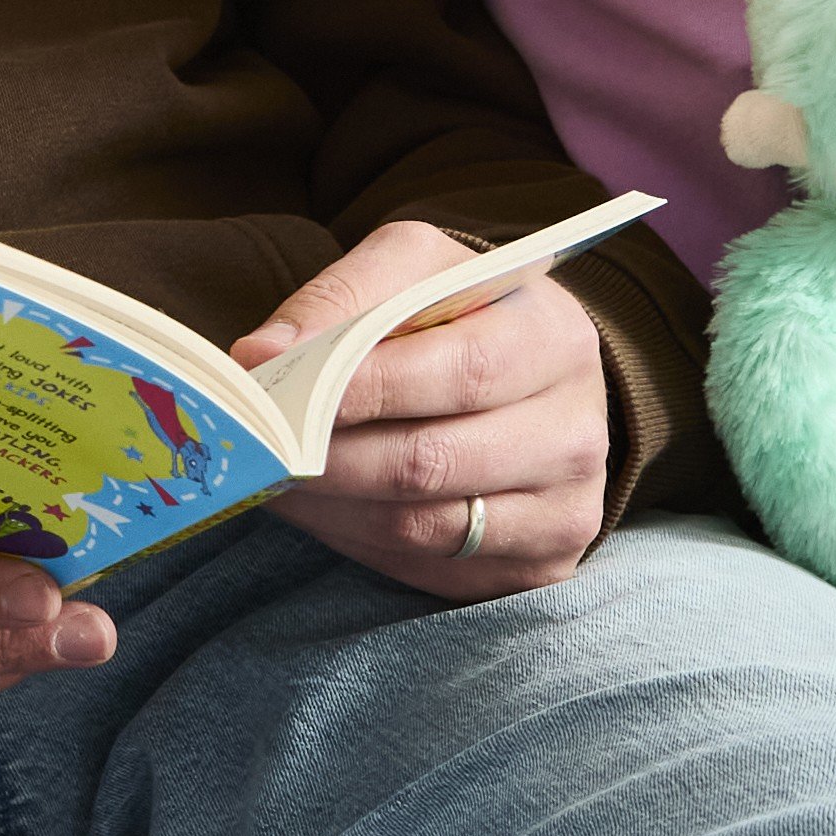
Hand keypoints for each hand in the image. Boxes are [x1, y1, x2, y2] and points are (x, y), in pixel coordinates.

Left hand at [235, 219, 609, 596]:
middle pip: (431, 461)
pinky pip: (427, 565)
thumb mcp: (411, 270)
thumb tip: (261, 355)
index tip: (280, 392)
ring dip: (327, 505)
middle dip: (326, 456)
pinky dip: (355, 540)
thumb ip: (341, 297)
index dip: (363, 390)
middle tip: (258, 446)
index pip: (460, 373)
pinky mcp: (539, 566)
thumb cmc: (461, 316)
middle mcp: (578, 431)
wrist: (529, 378)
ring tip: (272, 475)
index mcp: (556, 338)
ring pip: (419, 525)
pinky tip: (321, 507)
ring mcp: (566, 508)